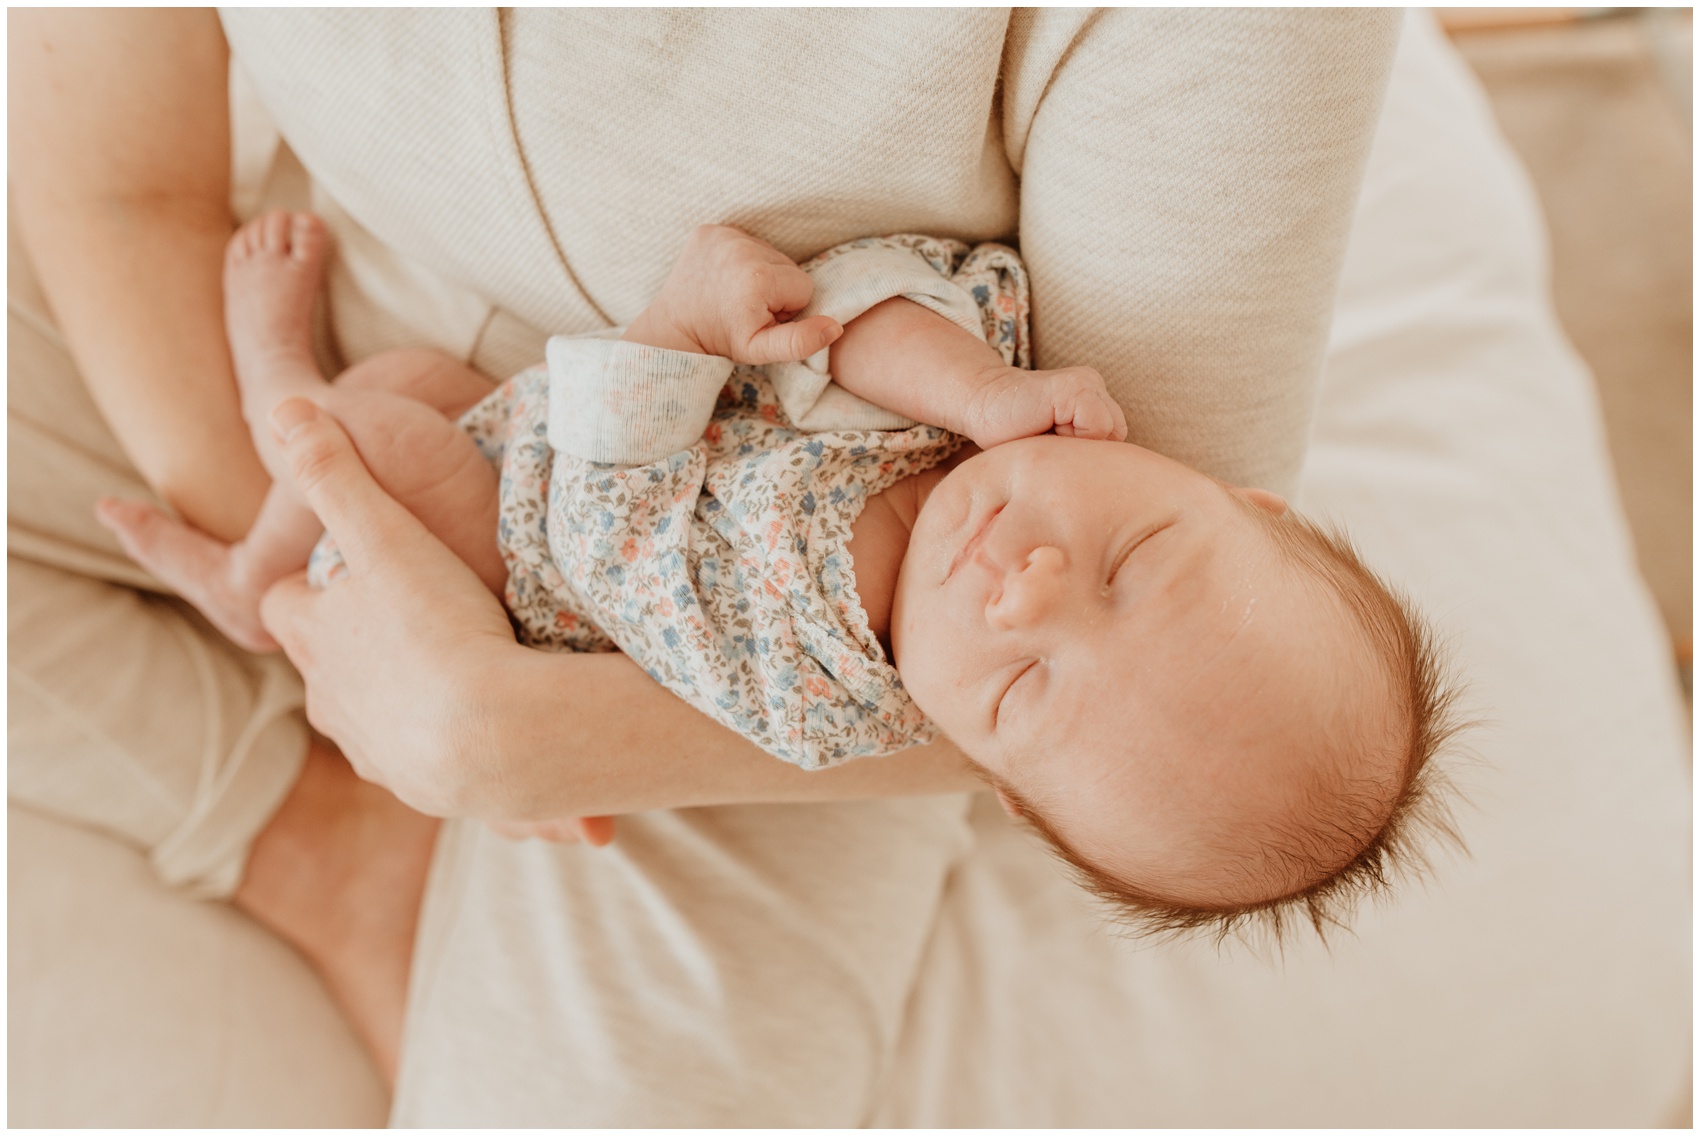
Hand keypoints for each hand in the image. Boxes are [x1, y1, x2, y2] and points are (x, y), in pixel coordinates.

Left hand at [256, 398, 611, 843]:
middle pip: (323, 663)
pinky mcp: (419, 787)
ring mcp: (372, 748)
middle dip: (354, 642)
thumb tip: (283, 409)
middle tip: (405, 616)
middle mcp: (329, 698)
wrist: (496, 740)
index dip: (312, 582)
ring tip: (448, 670)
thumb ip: (334, 473)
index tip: (352, 569)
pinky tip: (480, 720)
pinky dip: (437, 737)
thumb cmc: (438, 628)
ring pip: (367, 714)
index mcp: (312, 635)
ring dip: (396, 692)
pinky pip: (418, 757)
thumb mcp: (386, 535)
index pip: (284, 601)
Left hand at [624, 224, 841, 363]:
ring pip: (769, 254)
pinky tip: (725, 278)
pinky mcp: (710, 230)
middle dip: (775, 290)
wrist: (676, 330)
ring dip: (760, 274)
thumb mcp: (761, 350)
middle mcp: (741, 248)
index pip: (803, 287)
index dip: (788, 308)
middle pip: (787, 267)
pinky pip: (745, 241)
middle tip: (747, 308)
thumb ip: (800, 341)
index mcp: (760, 277)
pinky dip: (741, 259)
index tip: (760, 318)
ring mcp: (723, 235)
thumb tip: (834, 326)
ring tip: (737, 294)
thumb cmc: (722, 342)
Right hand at [957, 364, 1128, 448]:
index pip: (1115, 443)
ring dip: (1077, 443)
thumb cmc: (1012, 435)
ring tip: (1046, 433)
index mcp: (1096, 401)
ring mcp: (1088, 383)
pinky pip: (1097, 425)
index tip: (1055, 448)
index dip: (1087, 456)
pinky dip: (1072, 436)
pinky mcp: (1076, 386)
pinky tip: (1044, 425)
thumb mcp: (1058, 449)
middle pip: (1117, 438)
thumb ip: (1085, 454)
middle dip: (1087, 450)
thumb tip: (1110, 485)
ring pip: (1110, 432)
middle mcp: (1096, 387)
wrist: (981, 406)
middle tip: (1050, 440)